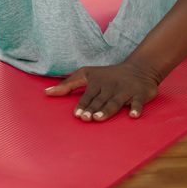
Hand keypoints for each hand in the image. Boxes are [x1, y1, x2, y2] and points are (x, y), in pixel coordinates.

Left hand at [44, 61, 159, 121]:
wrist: (139, 68)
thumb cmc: (108, 75)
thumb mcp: (87, 74)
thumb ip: (68, 84)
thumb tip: (46, 92)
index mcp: (98, 82)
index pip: (88, 96)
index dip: (83, 105)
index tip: (77, 115)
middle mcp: (111, 86)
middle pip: (100, 100)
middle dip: (93, 109)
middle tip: (86, 118)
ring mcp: (125, 90)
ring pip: (115, 102)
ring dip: (107, 109)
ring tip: (99, 118)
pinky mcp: (140, 94)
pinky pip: (138, 102)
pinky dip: (136, 108)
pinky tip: (133, 115)